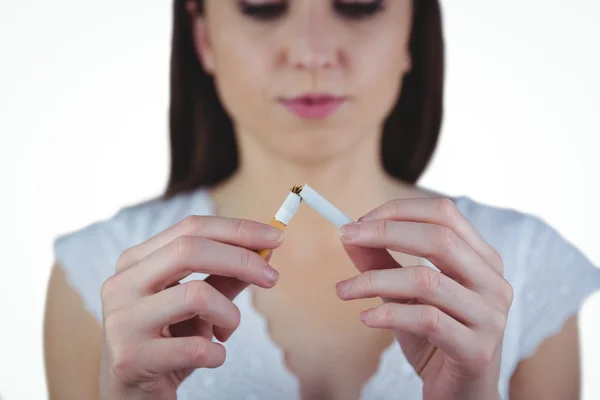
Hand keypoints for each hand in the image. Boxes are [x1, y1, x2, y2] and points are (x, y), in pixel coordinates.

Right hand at [98, 216, 283, 399]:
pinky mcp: (130, 358)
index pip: (190, 228)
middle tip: (272, 277)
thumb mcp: (198, 305)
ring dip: (229, 315)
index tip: (275, 237)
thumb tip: (266, 251)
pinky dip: (217, 353)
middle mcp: (121, 284)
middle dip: (241, 260)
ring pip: (195, 296)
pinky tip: (212, 356)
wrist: (131, 394)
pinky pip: (195, 348)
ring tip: (226, 331)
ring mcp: (122, 321)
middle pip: (188, 250)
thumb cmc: (167, 341)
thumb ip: (225, 276)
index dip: (237, 230)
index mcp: (135, 262)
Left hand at [337, 198, 511, 399]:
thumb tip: (350, 235)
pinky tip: (366, 317)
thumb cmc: (434, 338)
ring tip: (343, 289)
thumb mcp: (404, 295)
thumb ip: (382, 262)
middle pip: (440, 239)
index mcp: (482, 259)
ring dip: (375, 280)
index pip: (444, 213)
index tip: (359, 220)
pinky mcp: (477, 349)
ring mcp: (490, 316)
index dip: (399, 210)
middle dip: (385, 233)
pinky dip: (389, 314)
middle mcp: (493, 282)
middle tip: (346, 236)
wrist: (460, 394)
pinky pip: (427, 320)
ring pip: (427, 280)